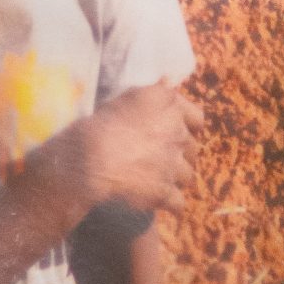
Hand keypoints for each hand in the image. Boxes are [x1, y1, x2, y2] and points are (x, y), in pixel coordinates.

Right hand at [78, 81, 200, 214]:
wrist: (86, 159)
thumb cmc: (101, 124)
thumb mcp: (128, 97)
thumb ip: (154, 91)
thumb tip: (170, 79)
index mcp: (170, 107)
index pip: (197, 119)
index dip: (190, 128)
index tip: (182, 134)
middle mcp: (177, 134)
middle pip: (192, 149)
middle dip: (181, 155)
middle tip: (163, 160)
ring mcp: (173, 165)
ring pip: (187, 176)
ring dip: (176, 179)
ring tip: (160, 181)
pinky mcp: (164, 192)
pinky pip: (178, 203)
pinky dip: (171, 205)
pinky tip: (162, 204)